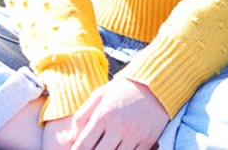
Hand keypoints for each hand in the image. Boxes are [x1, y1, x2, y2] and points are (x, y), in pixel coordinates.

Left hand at [51, 77, 168, 149]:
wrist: (156, 84)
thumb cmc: (123, 89)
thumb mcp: (99, 95)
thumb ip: (81, 116)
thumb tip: (71, 138)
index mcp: (104, 115)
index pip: (83, 145)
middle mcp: (119, 127)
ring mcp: (134, 135)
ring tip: (106, 147)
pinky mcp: (147, 140)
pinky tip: (119, 148)